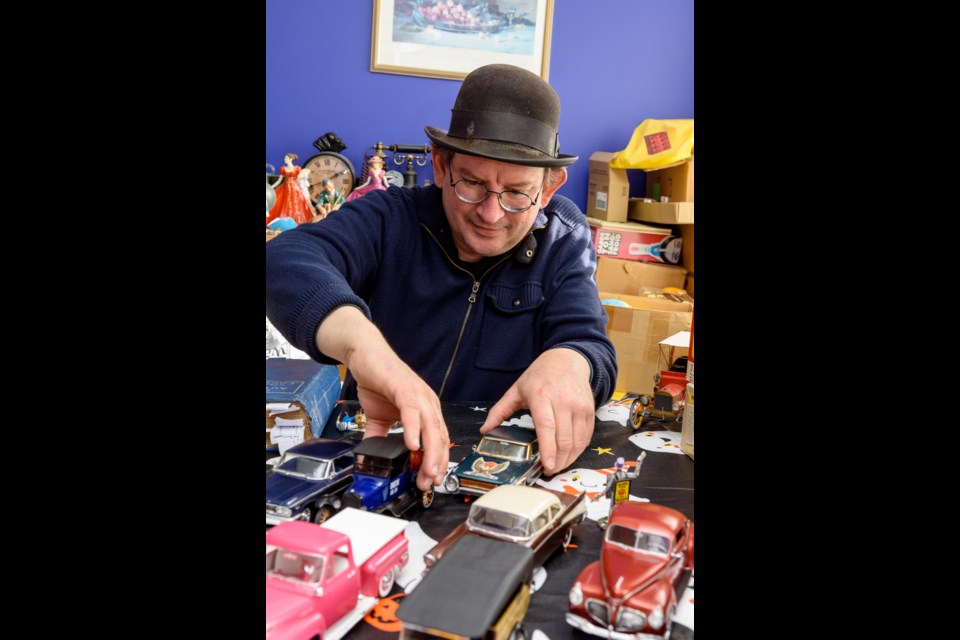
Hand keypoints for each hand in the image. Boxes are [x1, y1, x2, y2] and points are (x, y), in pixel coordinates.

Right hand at [317, 307, 449, 490]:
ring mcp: (418, 394)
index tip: (431, 481)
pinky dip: (413, 429)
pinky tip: (413, 445)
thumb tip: (374, 457)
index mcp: (425, 410)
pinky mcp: (404, 387)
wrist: (365, 353)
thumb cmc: (377, 380)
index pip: (438, 440)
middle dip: (436, 463)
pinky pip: (412, 411)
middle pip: (440, 437)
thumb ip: (379, 437)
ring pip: (431, 427)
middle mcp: (427, 402)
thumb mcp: (379, 416)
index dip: (437, 462)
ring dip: (430, 452)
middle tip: (429, 482)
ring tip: (426, 471)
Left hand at [480, 348, 593, 475]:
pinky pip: (586, 436)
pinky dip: (578, 450)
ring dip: (568, 458)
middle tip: (548, 470)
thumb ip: (500, 410)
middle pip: (563, 439)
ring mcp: (579, 406)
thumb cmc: (541, 375)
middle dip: (558, 461)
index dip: (548, 448)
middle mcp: (563, 401)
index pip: (547, 426)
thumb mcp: (517, 389)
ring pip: (577, 441)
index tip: (547, 465)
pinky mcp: (589, 409)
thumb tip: (485, 430)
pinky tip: (569, 455)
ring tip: (558, 465)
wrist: (568, 359)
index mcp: (542, 396)